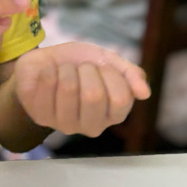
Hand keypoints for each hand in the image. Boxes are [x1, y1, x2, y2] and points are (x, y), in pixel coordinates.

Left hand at [14, 42, 150, 136]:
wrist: (44, 62)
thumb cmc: (78, 64)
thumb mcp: (108, 60)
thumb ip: (129, 74)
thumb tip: (145, 93)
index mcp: (113, 114)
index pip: (121, 99)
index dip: (111, 75)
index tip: (101, 67)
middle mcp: (91, 126)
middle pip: (93, 96)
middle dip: (86, 70)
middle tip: (81, 69)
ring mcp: (65, 125)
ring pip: (69, 89)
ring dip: (66, 70)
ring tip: (64, 71)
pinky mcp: (41, 117)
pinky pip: (47, 85)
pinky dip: (48, 70)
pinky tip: (47, 75)